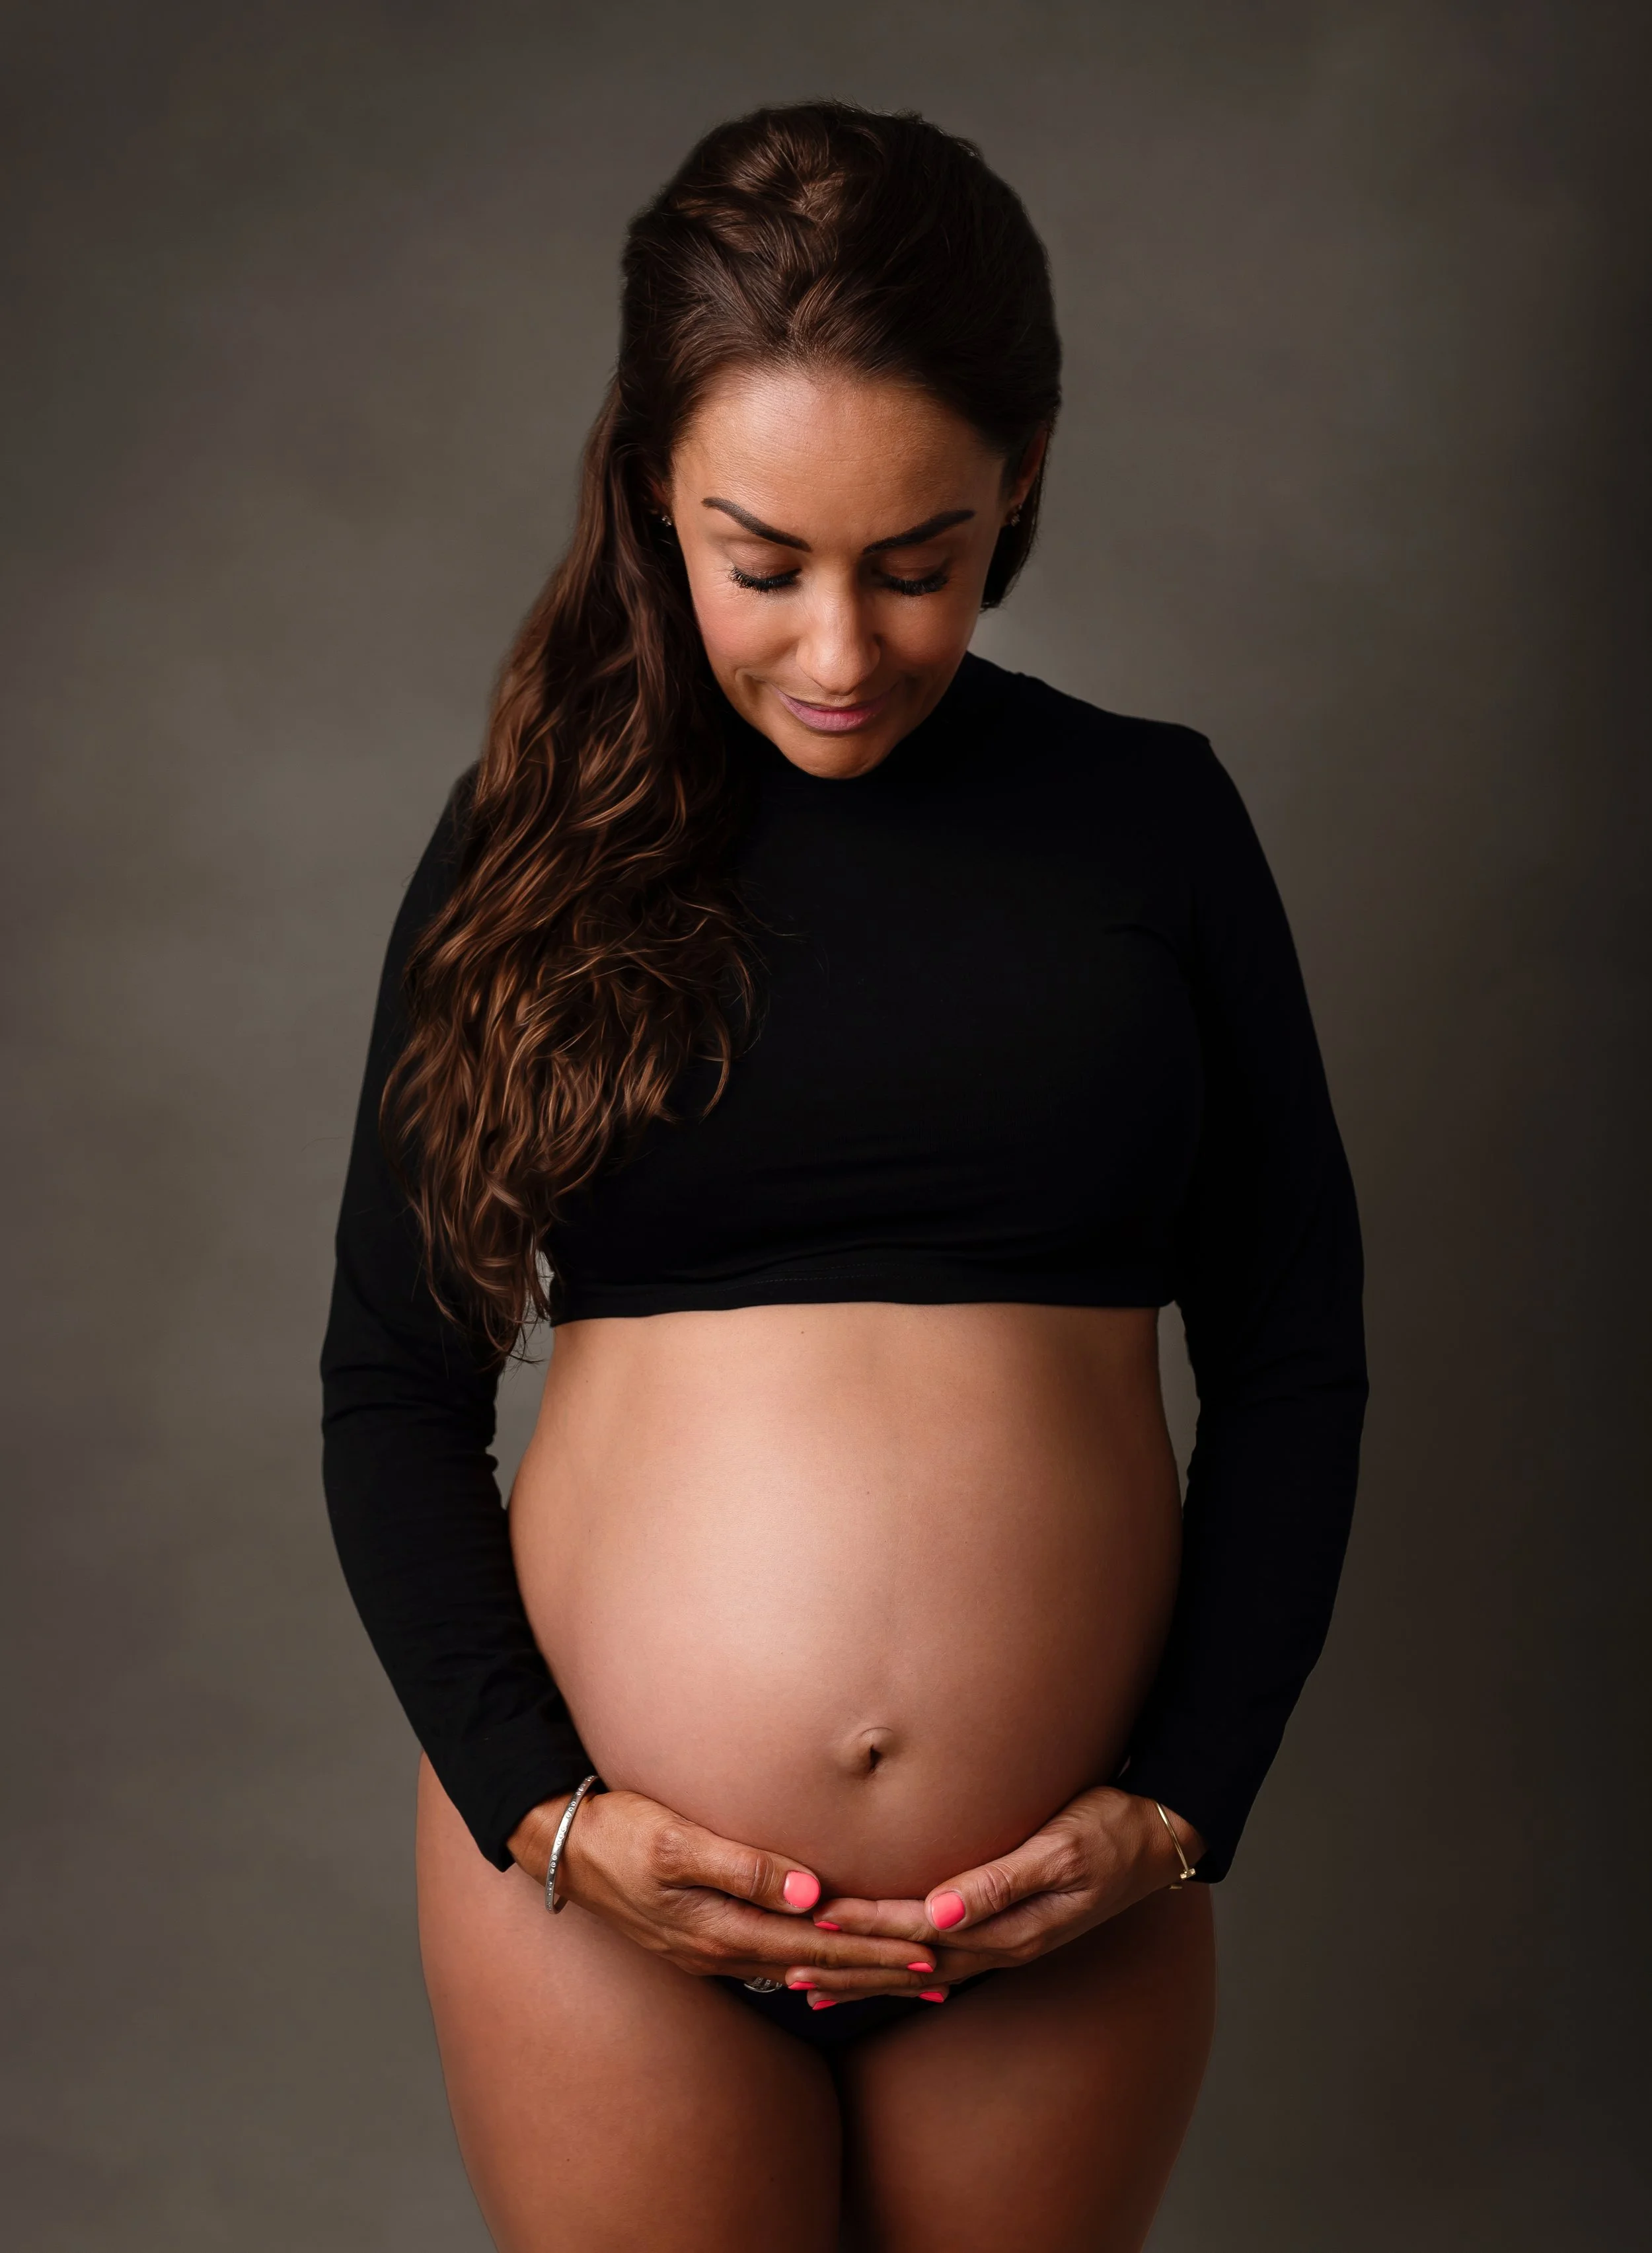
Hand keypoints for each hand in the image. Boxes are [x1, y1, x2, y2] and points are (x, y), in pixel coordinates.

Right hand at [508, 1788, 945, 1999]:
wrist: (561, 1846)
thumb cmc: (619, 1833)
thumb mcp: (677, 1844)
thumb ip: (744, 1867)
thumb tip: (812, 1892)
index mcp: (725, 1929)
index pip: (821, 1945)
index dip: (878, 1949)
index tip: (931, 1951)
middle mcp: (725, 1950)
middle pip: (820, 1966)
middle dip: (882, 1971)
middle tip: (942, 1977)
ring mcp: (714, 1950)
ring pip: (802, 1968)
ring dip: (856, 1975)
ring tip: (904, 1979)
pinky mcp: (704, 1937)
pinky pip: (776, 1959)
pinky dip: (817, 1966)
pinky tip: (831, 1969)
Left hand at [784, 1788, 1205, 2001]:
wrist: (1158, 1833)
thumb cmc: (1110, 1829)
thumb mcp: (1061, 1849)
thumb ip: (999, 1882)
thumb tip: (939, 1914)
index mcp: (1009, 1927)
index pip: (918, 1932)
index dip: (866, 1928)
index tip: (815, 1922)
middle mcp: (1001, 1943)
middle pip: (909, 1963)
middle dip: (849, 1966)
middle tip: (785, 1969)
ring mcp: (1005, 1941)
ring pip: (919, 1966)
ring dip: (865, 1974)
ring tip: (810, 1983)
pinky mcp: (1008, 1927)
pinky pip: (940, 1955)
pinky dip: (900, 1963)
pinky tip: (878, 1970)